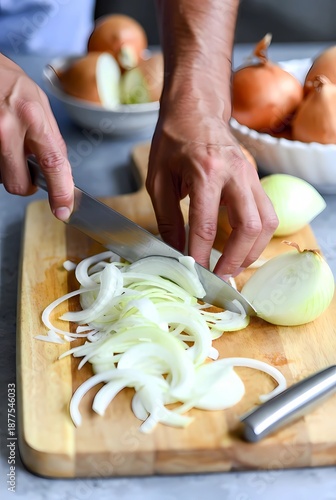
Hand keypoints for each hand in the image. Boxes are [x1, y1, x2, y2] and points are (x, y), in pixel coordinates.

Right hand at [0, 54, 73, 219]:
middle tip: (26, 167)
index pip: (52, 164)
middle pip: (18, 183)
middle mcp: (7, 128)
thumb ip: (51, 140)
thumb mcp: (40, 104)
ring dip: (8, 169)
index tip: (63, 210)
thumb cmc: (10, 83)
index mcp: (31, 117)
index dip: (61, 192)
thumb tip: (62, 171)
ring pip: (1, 178)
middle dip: (25, 183)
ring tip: (8, 144)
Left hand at [146, 97, 278, 277]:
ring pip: (266, 222)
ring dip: (252, 251)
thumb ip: (167, 218)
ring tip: (233, 267)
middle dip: (235, 259)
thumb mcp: (158, 180)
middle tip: (219, 278)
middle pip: (248, 226)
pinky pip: (267, 213)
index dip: (201, 255)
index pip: (205, 225)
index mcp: (205, 171)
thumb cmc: (173, 141)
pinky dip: (257, 236)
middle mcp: (234, 173)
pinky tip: (242, 246)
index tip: (196, 275)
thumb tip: (176, 252)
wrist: (196, 109)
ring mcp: (251, 175)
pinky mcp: (256, 178)